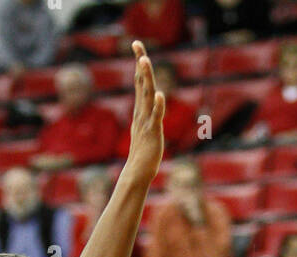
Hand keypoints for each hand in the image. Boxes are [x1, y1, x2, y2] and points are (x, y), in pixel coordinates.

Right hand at [124, 41, 164, 184]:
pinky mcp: (153, 132)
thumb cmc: (143, 153)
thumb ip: (147, 115)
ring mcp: (146, 121)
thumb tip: (150, 105)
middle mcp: (142, 112)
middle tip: (137, 44)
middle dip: (140, 63)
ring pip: (147, 95)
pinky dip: (158, 106)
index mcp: (140, 110)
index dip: (139, 64)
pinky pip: (156, 117)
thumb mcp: (144, 128)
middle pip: (141, 83)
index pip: (139, 82)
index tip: (137, 46)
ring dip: (146, 78)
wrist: (137, 172)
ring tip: (145, 61)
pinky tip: (160, 95)